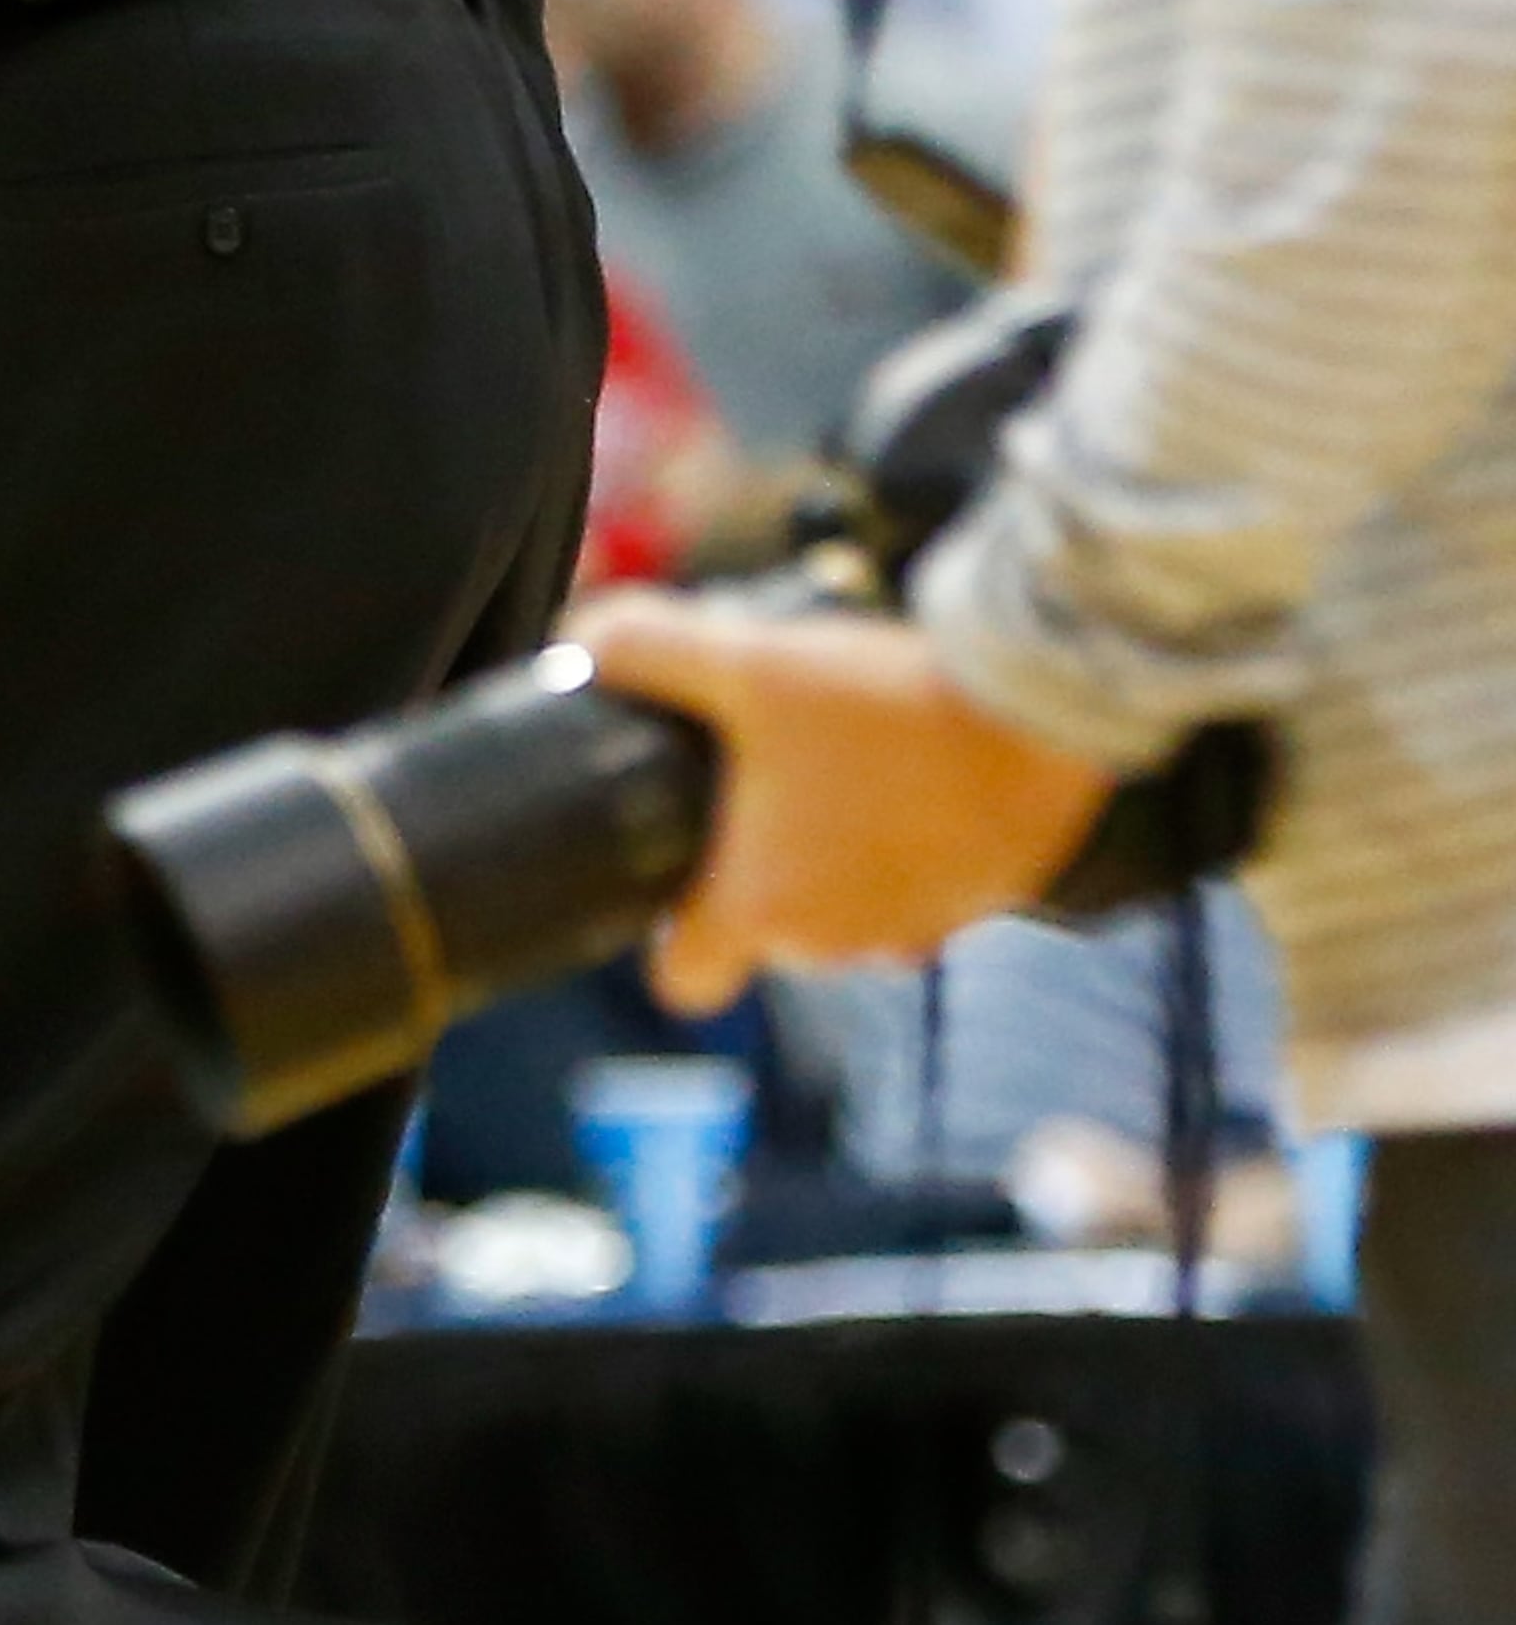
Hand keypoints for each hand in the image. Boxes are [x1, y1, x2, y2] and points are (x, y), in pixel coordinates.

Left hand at [573, 594, 1116, 1015]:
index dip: (672, 938)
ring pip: (852, 909)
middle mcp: (840, 944)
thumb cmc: (883, 698)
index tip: (679, 878)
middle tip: (769, 780)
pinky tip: (918, 772)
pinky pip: (927, 887)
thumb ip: (645, 652)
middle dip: (763, 868)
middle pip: (770, 931)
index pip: (686, 981)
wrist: (1041, 699)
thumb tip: (583, 643)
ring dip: (844, 856)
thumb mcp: (742, 660)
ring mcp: (920, 929)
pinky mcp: (987, 902)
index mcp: (765, 912)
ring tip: (850, 766)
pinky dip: (916, 845)